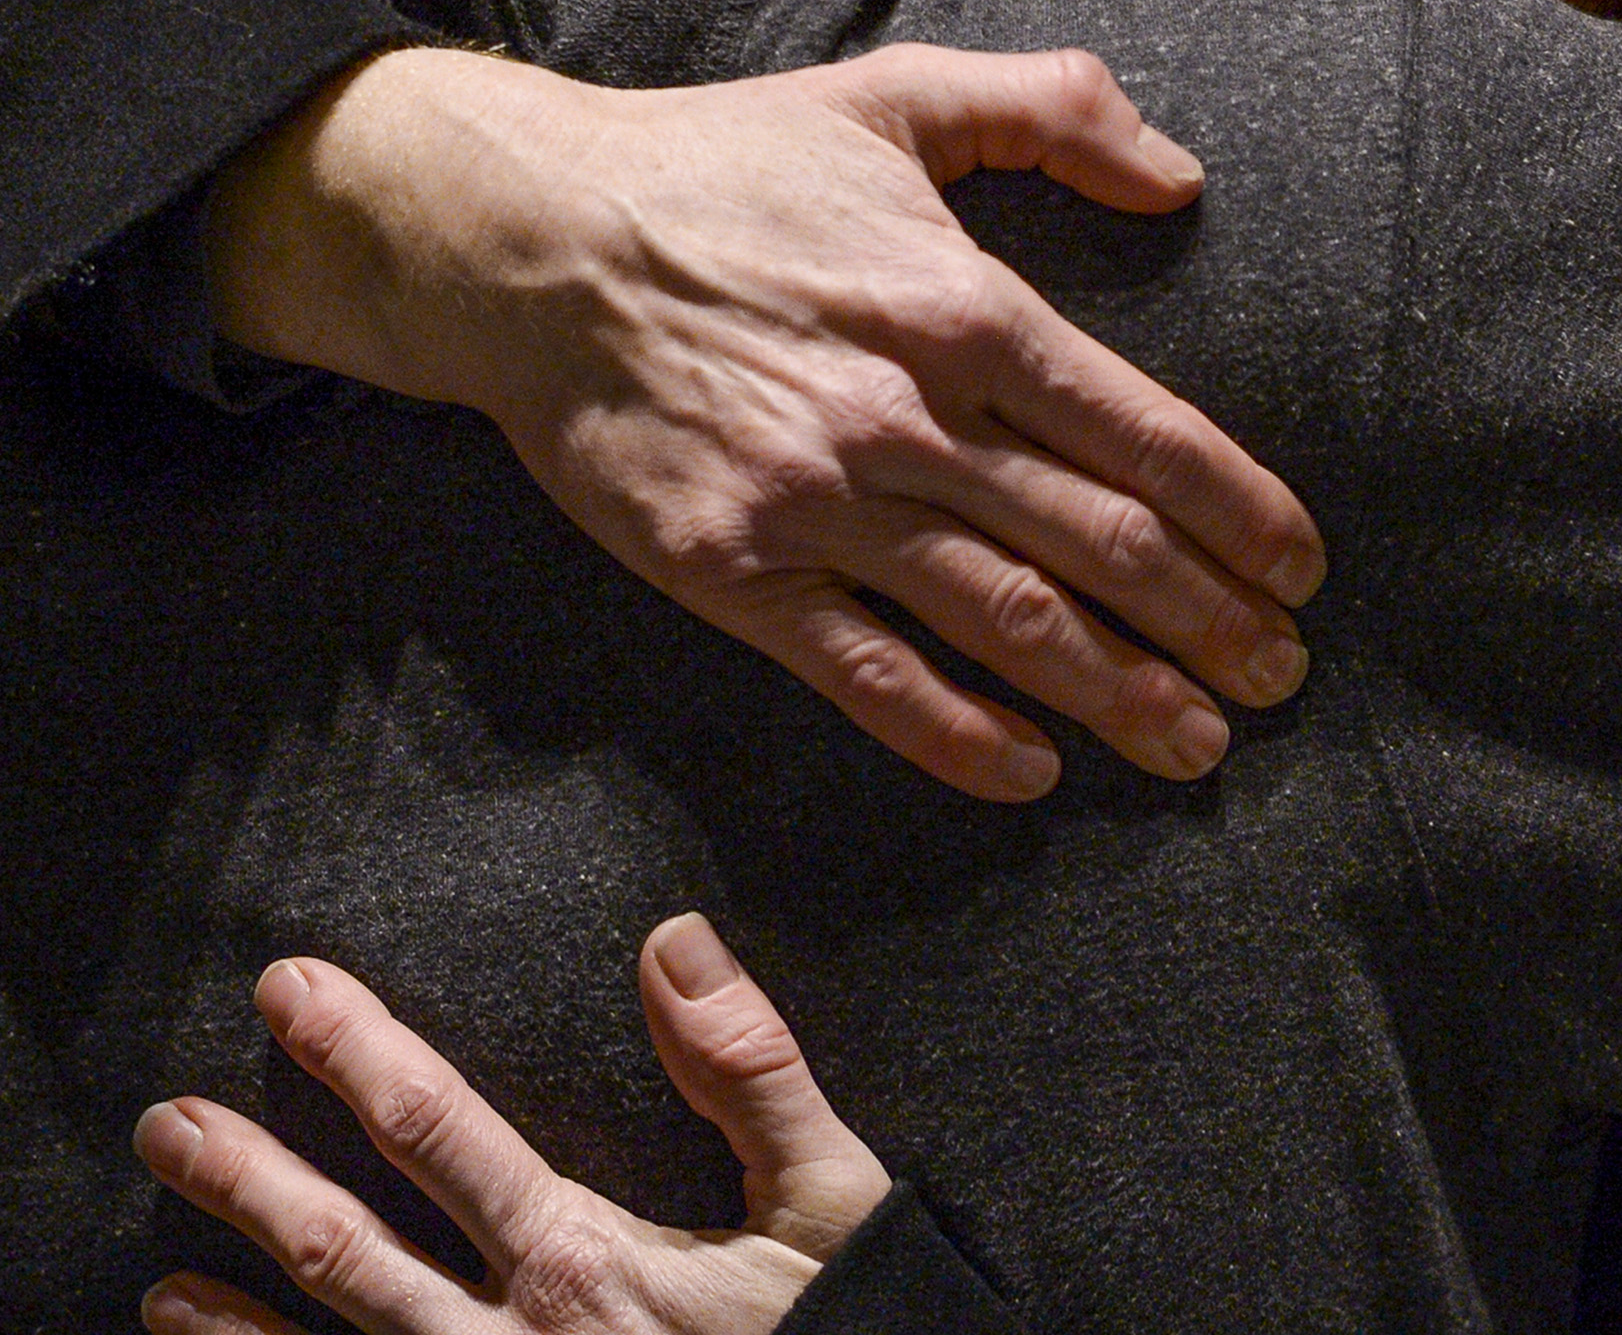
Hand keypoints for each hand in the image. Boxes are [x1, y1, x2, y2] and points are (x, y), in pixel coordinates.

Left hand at [134, 916, 889, 1334]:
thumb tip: (671, 937)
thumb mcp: (831, 1200)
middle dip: (252, 1181)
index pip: (438, 1131)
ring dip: (241, 1320)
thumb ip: (751, 1069)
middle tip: (165, 1123)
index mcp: (582, 1264)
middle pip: (351, 1255)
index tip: (285, 986)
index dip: (354, 1049)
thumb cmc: (848, 1332)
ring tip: (162, 1284)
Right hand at [208, 43, 1322, 800]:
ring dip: (1116, 693)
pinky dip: (955, 732)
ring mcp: (817, 502)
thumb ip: (1056, 108)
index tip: (1301, 569)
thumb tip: (1184, 174)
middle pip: (1098, 544)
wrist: (529, 237)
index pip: (1142, 431)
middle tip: (1280, 680)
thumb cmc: (721, 162)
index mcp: (960, 303)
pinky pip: (864, 672)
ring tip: (1196, 744)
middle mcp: (907, 415)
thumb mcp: (896, 93)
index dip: (1238, 512)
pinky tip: (1029, 767)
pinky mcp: (731, 569)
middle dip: (1208, 623)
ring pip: (1004, 622)